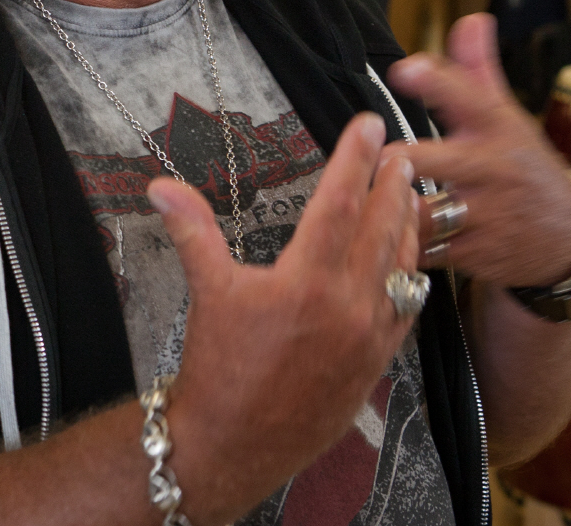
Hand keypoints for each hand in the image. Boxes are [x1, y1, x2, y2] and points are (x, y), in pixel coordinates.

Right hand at [149, 113, 422, 520]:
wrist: (234, 443)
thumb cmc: (220, 368)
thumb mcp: (207, 291)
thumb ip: (192, 230)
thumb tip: (160, 185)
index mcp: (306, 280)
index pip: (339, 203)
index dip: (355, 159)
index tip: (367, 126)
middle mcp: (347, 305)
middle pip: (382, 227)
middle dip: (392, 184)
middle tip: (398, 151)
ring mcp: (369, 336)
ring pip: (403, 266)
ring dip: (407, 224)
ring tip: (409, 193)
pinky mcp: (377, 363)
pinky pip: (406, 309)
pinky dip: (410, 275)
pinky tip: (409, 260)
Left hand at [388, 14, 570, 287]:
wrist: (566, 241)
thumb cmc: (525, 169)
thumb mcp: (510, 118)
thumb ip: (479, 71)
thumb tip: (471, 18)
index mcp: (498, 129)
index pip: (469, 96)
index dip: (437, 81)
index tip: (407, 68)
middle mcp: (492, 170)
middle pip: (435, 161)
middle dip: (401, 159)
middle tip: (373, 155)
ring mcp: (484, 216)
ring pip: (423, 210)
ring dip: (391, 205)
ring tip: (362, 196)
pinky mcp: (472, 254)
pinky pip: (423, 249)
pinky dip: (398, 245)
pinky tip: (377, 237)